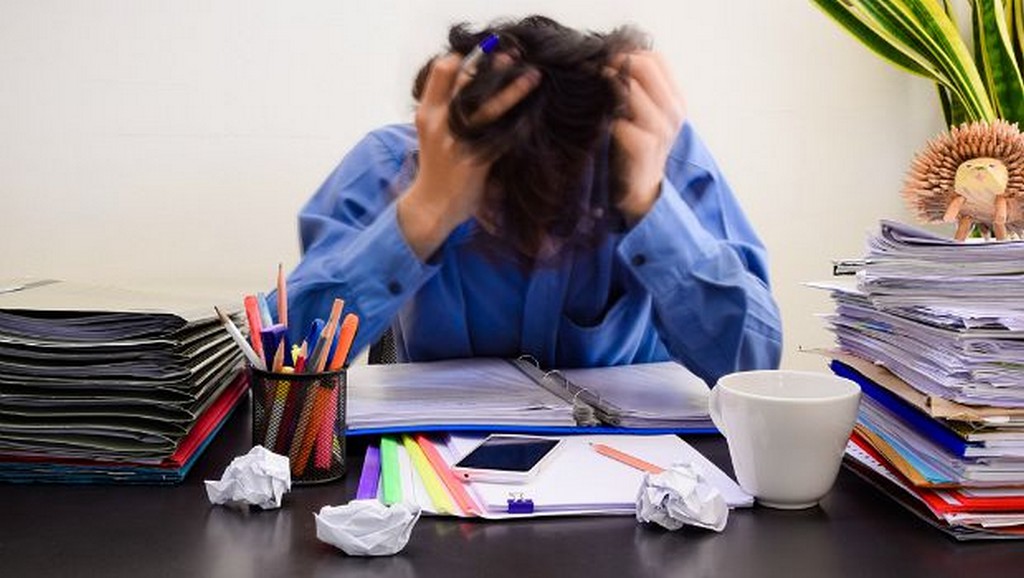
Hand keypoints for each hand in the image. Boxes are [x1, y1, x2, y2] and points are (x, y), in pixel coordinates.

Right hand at [398, 54, 540, 259]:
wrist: (431, 205)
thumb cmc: (436, 166)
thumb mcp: (431, 132)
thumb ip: (444, 108)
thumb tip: (467, 81)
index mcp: (427, 112)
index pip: (442, 70)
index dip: (464, 57)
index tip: (484, 51)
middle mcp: (440, 123)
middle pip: (466, 82)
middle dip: (491, 66)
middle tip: (512, 56)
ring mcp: (458, 141)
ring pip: (488, 107)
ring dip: (513, 90)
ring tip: (532, 77)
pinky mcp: (477, 161)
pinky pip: (502, 137)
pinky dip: (519, 125)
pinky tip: (534, 116)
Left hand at [605, 52, 686, 224]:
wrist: (641, 193)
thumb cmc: (634, 151)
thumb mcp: (641, 116)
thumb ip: (635, 90)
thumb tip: (609, 61)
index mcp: (675, 101)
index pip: (656, 59)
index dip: (629, 53)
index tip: (606, 60)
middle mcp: (673, 112)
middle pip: (645, 67)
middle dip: (616, 64)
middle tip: (594, 70)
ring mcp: (662, 131)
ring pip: (633, 90)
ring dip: (608, 87)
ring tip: (590, 89)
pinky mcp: (645, 148)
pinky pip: (622, 122)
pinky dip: (607, 117)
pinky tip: (597, 120)